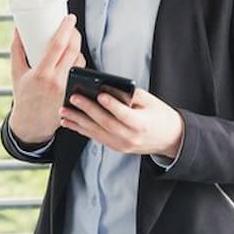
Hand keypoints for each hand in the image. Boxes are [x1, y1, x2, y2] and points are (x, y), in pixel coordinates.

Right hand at [8, 14, 85, 143]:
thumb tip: (17, 28)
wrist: (31, 123)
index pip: (58, 45)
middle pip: (73, 50)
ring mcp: (67, 87)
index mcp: (41, 73)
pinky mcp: (74, 92)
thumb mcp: (16, 71)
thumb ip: (16, 49)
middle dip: (75, 34)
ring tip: (70, 43)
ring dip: (77, 48)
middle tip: (71, 26)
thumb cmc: (23, 95)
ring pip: (80, 61)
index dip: (66, 29)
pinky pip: (81, 72)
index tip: (69, 18)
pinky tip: (74, 58)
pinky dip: (78, 62)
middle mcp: (57, 80)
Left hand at [59, 87, 184, 157]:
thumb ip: (130, 94)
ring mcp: (122, 145)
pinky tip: (69, 122)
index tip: (99, 94)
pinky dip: (81, 130)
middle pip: (105, 123)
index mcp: (142, 125)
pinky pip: (95, 138)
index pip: (124, 115)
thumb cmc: (160, 116)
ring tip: (64, 112)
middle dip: (88, 110)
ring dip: (78, 122)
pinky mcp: (115, 147)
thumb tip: (108, 86)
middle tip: (73, 98)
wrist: (169, 139)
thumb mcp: (150, 101)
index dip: (111, 105)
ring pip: (96, 133)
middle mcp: (130, 137)